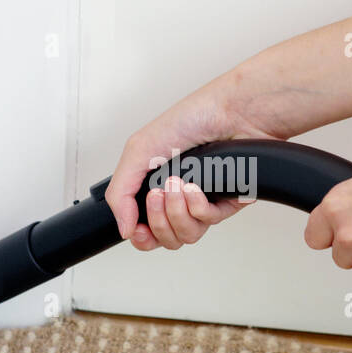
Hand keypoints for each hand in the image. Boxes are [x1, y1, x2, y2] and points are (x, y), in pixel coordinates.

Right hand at [104, 84, 281, 250]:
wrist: (231, 113)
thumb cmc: (190, 119)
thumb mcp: (139, 150)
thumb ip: (120, 192)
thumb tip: (123, 229)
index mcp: (157, 188)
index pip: (146, 231)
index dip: (141, 237)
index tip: (137, 229)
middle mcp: (180, 199)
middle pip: (165, 238)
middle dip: (158, 220)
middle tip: (158, 194)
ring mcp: (204, 202)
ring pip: (187, 235)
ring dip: (177, 211)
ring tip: (177, 184)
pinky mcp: (227, 203)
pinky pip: (209, 221)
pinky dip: (198, 205)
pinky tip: (196, 186)